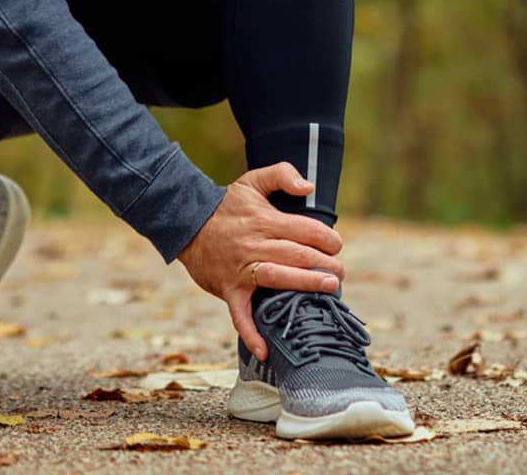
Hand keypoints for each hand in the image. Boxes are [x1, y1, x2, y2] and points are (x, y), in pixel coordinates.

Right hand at [175, 163, 345, 361]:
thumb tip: (309, 187)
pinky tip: (266, 352)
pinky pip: (240, 315)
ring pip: (279, 279)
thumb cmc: (226, 205)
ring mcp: (242, 270)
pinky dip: (252, 334)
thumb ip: (283, 174)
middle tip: (339, 272)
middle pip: (298, 255)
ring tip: (329, 289)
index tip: (336, 244)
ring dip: (306, 285)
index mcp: (265, 220)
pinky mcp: (229, 290)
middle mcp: (256, 246)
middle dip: (325, 263)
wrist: (186, 223)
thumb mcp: (252, 180)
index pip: (304, 229)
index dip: (326, 237)